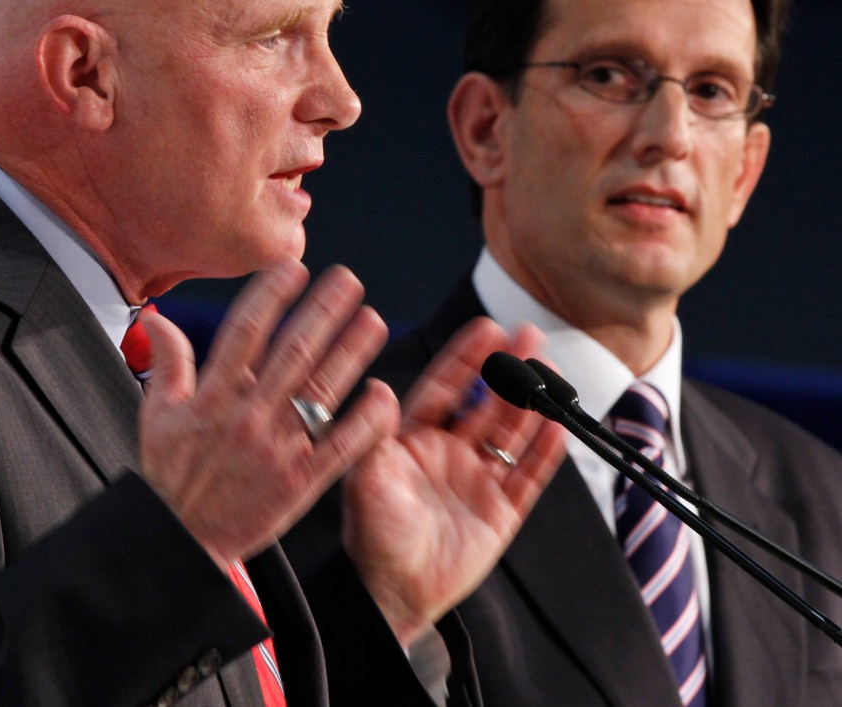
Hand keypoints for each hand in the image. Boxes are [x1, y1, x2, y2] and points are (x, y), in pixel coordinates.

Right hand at [138, 258, 400, 569]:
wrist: (180, 544)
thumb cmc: (172, 479)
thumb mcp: (157, 416)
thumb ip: (166, 364)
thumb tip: (158, 320)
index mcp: (212, 397)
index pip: (244, 332)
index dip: (271, 295)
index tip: (294, 266)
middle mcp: (247, 416)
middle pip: (291, 352)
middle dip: (323, 312)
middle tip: (348, 281)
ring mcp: (276, 449)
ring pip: (320, 391)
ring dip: (350, 354)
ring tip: (373, 321)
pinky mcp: (299, 483)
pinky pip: (339, 447)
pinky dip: (363, 422)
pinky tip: (382, 395)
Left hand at [341, 317, 566, 646]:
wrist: (393, 596)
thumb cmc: (371, 538)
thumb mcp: (365, 481)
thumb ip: (374, 435)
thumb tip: (378, 386)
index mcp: (414, 439)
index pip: (445, 387)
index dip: (466, 357)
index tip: (487, 327)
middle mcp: (449, 452)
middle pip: (485, 401)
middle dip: (507, 368)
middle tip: (530, 335)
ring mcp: (477, 480)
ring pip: (511, 431)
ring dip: (531, 401)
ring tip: (552, 371)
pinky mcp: (501, 511)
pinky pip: (528, 476)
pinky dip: (544, 452)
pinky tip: (558, 425)